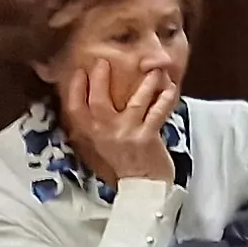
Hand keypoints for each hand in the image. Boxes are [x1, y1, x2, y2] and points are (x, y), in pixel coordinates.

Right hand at [60, 64, 176, 185]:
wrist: (143, 185)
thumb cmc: (126, 160)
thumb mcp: (104, 143)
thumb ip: (100, 123)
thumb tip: (101, 95)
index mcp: (92, 134)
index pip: (76, 109)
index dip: (76, 89)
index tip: (80, 70)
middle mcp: (106, 133)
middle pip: (99, 102)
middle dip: (101, 79)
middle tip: (105, 61)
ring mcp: (126, 134)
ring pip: (135, 102)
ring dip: (146, 85)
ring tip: (154, 71)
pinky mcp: (147, 137)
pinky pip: (157, 112)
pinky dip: (165, 99)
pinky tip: (171, 88)